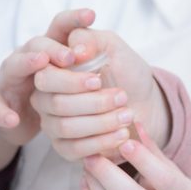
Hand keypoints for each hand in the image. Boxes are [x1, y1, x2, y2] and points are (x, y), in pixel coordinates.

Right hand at [0, 8, 94, 170]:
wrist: (50, 121)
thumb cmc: (74, 87)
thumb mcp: (89, 67)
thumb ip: (90, 51)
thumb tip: (84, 51)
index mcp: (54, 46)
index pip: (62, 26)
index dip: (74, 19)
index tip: (91, 15)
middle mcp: (30, 57)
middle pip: (38, 44)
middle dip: (54, 47)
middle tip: (72, 57)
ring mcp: (13, 79)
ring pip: (15, 66)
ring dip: (27, 63)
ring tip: (41, 62)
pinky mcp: (2, 104)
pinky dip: (3, 112)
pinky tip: (14, 119)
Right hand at [30, 28, 170, 161]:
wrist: (145, 100)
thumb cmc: (126, 71)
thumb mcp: (113, 47)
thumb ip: (92, 40)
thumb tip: (77, 50)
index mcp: (53, 70)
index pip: (45, 76)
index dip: (70, 80)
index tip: (98, 79)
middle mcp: (47, 97)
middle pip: (55, 104)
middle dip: (94, 102)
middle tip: (122, 96)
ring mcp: (53, 123)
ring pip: (64, 127)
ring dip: (101, 122)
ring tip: (127, 114)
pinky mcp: (65, 146)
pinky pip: (72, 149)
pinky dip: (101, 142)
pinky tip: (122, 134)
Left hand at [81, 122, 190, 189]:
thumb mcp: (172, 174)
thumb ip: (153, 152)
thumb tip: (135, 122)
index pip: (165, 179)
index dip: (144, 160)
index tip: (125, 141)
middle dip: (109, 176)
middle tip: (92, 156)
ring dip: (96, 188)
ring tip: (87, 168)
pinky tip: (87, 186)